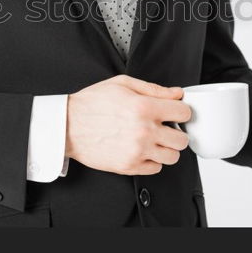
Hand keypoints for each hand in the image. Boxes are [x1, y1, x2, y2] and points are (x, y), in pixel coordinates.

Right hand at [65, 75, 190, 174]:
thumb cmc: (91, 104)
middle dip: (176, 131)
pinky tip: (142, 148)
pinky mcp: (129, 166)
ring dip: (166, 147)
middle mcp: (144, 131)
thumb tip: (176, 93)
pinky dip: (152, 160)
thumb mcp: (123, 84)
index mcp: (144, 107)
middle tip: (165, 127)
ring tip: (154, 139)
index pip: (184, 113)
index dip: (181, 110)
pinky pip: (156, 168)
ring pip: (172, 157)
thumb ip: (154, 89)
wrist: (67, 126)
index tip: (175, 112)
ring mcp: (137, 151)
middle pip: (182, 139)